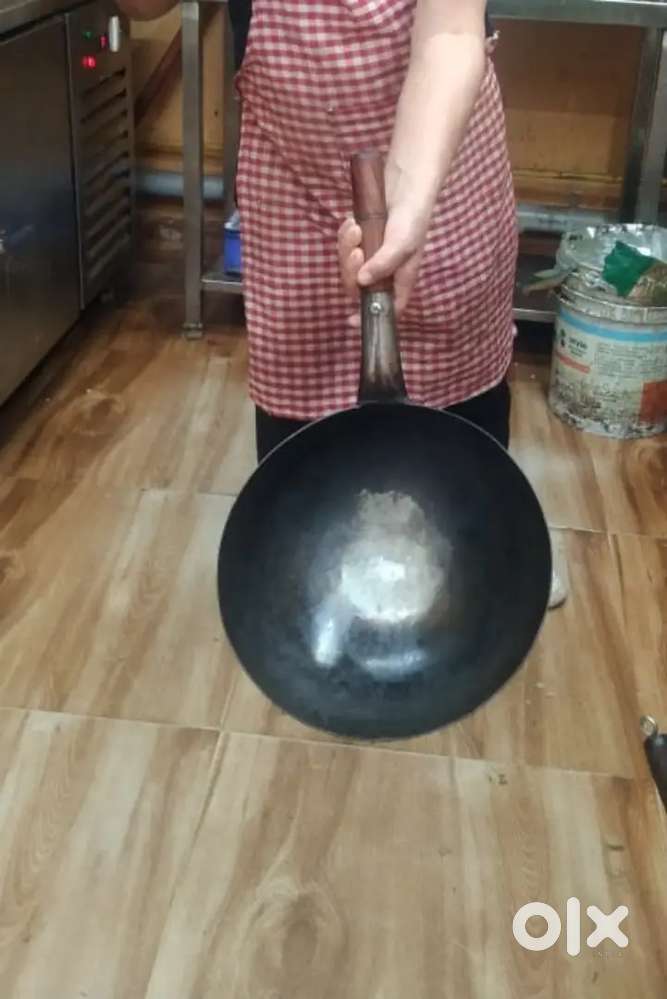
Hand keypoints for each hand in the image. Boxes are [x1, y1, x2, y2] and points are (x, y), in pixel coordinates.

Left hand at [337, 180, 428, 326]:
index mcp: (398, 279)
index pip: (384, 306)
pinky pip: (344, 245)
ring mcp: (370, 255)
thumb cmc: (412, 217)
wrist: (406, 182)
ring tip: (355, 228)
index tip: (350, 321)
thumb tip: (362, 282)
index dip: (368, 316)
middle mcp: (383, 271)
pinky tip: (352, 222)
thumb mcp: (402, 243)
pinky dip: (345, 235)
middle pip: (357, 286)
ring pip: (348, 265)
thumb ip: (384, 264)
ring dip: (346, 248)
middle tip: (356, 250)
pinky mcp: (360, 238)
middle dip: (351, 270)